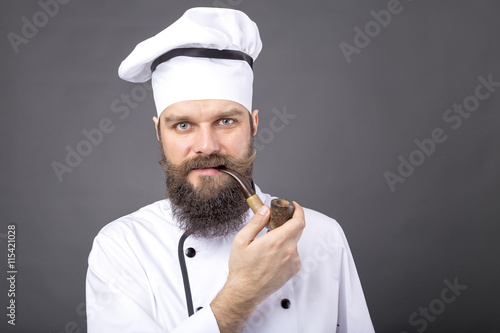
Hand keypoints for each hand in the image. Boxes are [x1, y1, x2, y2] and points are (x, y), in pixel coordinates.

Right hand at [211, 202, 304, 331]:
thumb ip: (256, 222)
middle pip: (298, 229)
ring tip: (269, 243)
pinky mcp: (293, 270)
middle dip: (290, 221)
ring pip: (294, 241)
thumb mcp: (242, 240)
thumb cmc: (242, 269)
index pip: (298, 221)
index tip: (293, 206)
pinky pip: (294, 253)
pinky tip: (272, 255)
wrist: (245, 292)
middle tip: (277, 220)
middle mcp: (288, 252)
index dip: (298, 210)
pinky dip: (286, 249)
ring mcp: (292, 262)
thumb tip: (265, 210)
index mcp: (277, 242)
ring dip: (286, 237)